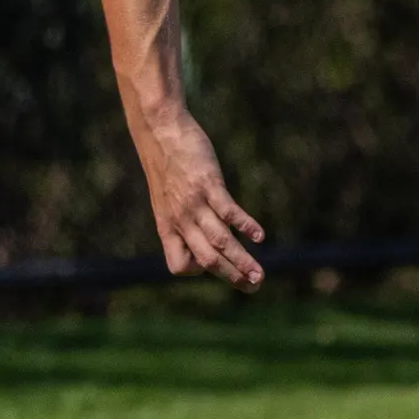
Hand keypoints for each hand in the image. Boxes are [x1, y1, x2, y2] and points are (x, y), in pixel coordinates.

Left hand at [136, 110, 264, 287]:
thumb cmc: (167, 165)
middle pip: (205, 260)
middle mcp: (179, 220)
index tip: (217, 264)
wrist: (158, 131)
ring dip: (242, 261)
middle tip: (255, 288)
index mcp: (168, 226)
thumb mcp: (166, 198)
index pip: (181, 265)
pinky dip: (244, 226)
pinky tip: (259, 237)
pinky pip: (227, 212)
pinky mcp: (207, 185)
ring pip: (219, 241)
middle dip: (231, 277)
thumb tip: (201, 231)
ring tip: (261, 275)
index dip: (199, 270)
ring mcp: (193, 204)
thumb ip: (180, 217)